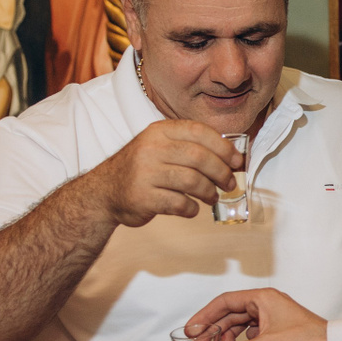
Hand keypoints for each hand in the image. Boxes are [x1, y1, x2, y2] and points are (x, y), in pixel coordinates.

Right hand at [88, 119, 240, 227]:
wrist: (104, 192)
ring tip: (212, 197)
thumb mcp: (160, 147)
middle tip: (229, 183)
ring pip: (192, 180)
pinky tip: (192, 208)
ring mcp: (145, 172)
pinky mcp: (143, 197)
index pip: (199, 132)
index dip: (224, 147)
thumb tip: (232, 158)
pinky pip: (179, 203)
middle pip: (199, 157)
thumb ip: (190, 147)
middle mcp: (151, 148)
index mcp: (159, 131)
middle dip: (222, 172)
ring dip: (209, 192)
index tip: (237, 161)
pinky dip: (192, 208)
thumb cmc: (142, 170)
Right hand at [187, 288, 331, 340]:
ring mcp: (274, 319)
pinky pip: (253, 338)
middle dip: (213, 332)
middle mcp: (267, 305)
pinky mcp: (279, 334)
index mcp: (263, 299)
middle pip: (230, 315)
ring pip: (241, 328)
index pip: (224, 302)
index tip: (191, 331)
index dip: (205, 316)